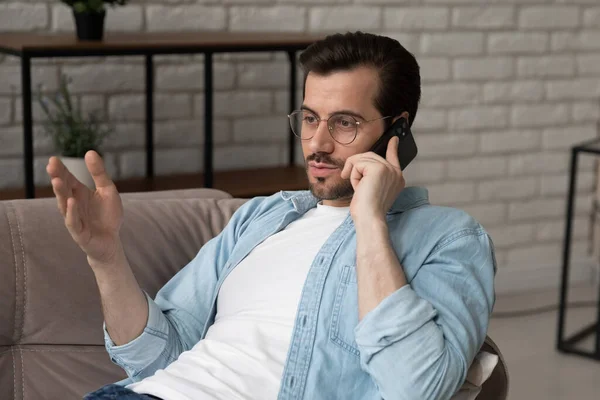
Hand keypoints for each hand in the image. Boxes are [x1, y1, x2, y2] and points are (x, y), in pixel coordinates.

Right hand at [46, 150, 123, 265]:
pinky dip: (72, 212)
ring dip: (61, 193)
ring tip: (57, 181)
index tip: (53, 159)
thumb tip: (90, 151)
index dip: (61, 170)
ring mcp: (74, 219)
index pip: (68, 179)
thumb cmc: (107, 215)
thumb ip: (99, 173)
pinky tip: (71, 201)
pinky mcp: (79, 233)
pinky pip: (73, 222)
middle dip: (57, 177)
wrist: (112, 241)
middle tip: (51, 165)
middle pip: (63, 190)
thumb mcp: (107, 190)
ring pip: (64, 205)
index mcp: (79, 193)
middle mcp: (73, 205)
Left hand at [340, 136, 405, 221]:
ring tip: (359, 188)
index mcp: (396, 178)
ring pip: (361, 159)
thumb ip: (371, 175)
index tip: (394, 139)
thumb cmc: (367, 210)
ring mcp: (388, 169)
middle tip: (354, 182)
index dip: (392, 147)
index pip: (394, 157)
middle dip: (356, 167)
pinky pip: (357, 163)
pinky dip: (353, 175)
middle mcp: (395, 172)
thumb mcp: (371, 189)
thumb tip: (360, 162)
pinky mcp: (378, 169)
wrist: (369, 218)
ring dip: (354, 174)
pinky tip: (359, 187)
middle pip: (370, 156)